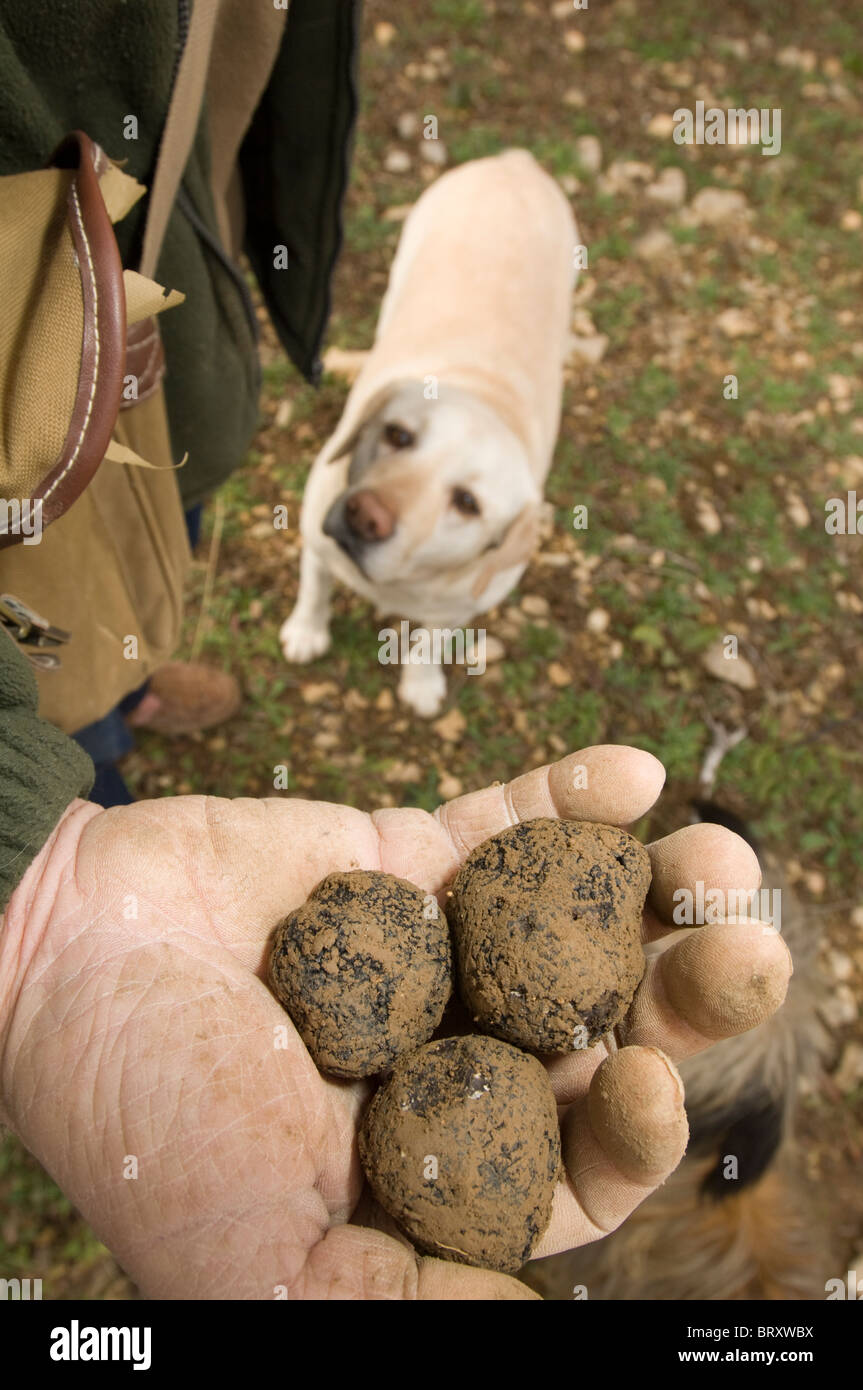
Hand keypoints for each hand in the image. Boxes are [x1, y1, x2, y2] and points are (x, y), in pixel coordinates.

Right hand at [0, 745, 789, 1299]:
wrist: (60, 957)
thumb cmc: (145, 1117)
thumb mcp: (261, 1250)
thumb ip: (396, 1298)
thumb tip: (528, 1333)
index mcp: (434, 1160)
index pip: (570, 1161)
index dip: (629, 1131)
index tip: (648, 1080)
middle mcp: (453, 1051)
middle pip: (600, 1030)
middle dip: (682, 998)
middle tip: (749, 951)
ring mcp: (440, 947)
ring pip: (576, 923)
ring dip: (655, 891)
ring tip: (719, 860)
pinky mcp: (410, 853)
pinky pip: (506, 823)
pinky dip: (567, 798)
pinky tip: (629, 774)